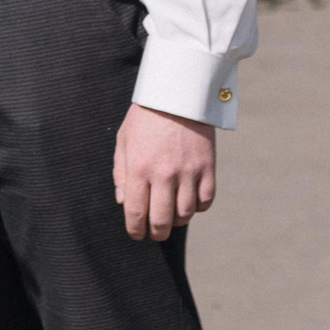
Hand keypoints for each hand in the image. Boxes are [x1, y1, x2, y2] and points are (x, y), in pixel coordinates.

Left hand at [113, 103, 216, 240]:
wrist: (178, 95)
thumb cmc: (145, 118)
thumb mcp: (123, 141)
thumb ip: (121, 173)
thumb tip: (124, 202)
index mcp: (139, 168)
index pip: (136, 211)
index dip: (135, 229)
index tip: (136, 234)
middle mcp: (164, 174)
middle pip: (162, 219)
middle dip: (156, 233)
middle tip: (154, 233)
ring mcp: (189, 173)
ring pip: (185, 214)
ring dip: (177, 221)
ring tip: (171, 217)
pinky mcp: (208, 169)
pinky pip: (205, 201)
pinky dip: (197, 208)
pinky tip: (189, 203)